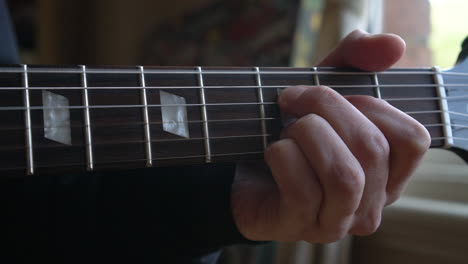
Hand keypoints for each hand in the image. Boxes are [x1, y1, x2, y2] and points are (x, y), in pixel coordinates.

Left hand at [231, 30, 430, 242]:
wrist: (248, 173)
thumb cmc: (295, 135)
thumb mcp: (325, 92)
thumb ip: (356, 60)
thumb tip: (392, 44)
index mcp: (387, 174)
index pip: (412, 139)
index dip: (372, 104)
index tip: (330, 91)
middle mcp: (371, 204)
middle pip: (370, 148)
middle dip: (325, 107)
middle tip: (291, 98)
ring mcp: (337, 222)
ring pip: (343, 174)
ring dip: (306, 134)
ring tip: (286, 129)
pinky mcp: (300, 227)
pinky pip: (301, 188)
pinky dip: (281, 156)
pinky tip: (272, 152)